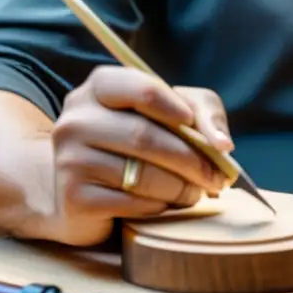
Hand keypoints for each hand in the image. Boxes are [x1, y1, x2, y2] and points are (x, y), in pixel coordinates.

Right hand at [47, 65, 233, 244]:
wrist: (82, 193)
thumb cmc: (137, 145)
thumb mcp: (174, 114)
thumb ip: (204, 113)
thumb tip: (222, 144)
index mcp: (101, 87)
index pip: (143, 90)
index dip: (179, 110)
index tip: (202, 131)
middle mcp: (77, 119)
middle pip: (145, 136)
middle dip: (192, 160)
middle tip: (218, 177)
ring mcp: (70, 158)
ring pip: (141, 174)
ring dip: (180, 187)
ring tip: (196, 192)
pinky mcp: (74, 197)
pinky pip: (131, 202)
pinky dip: (158, 206)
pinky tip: (164, 204)